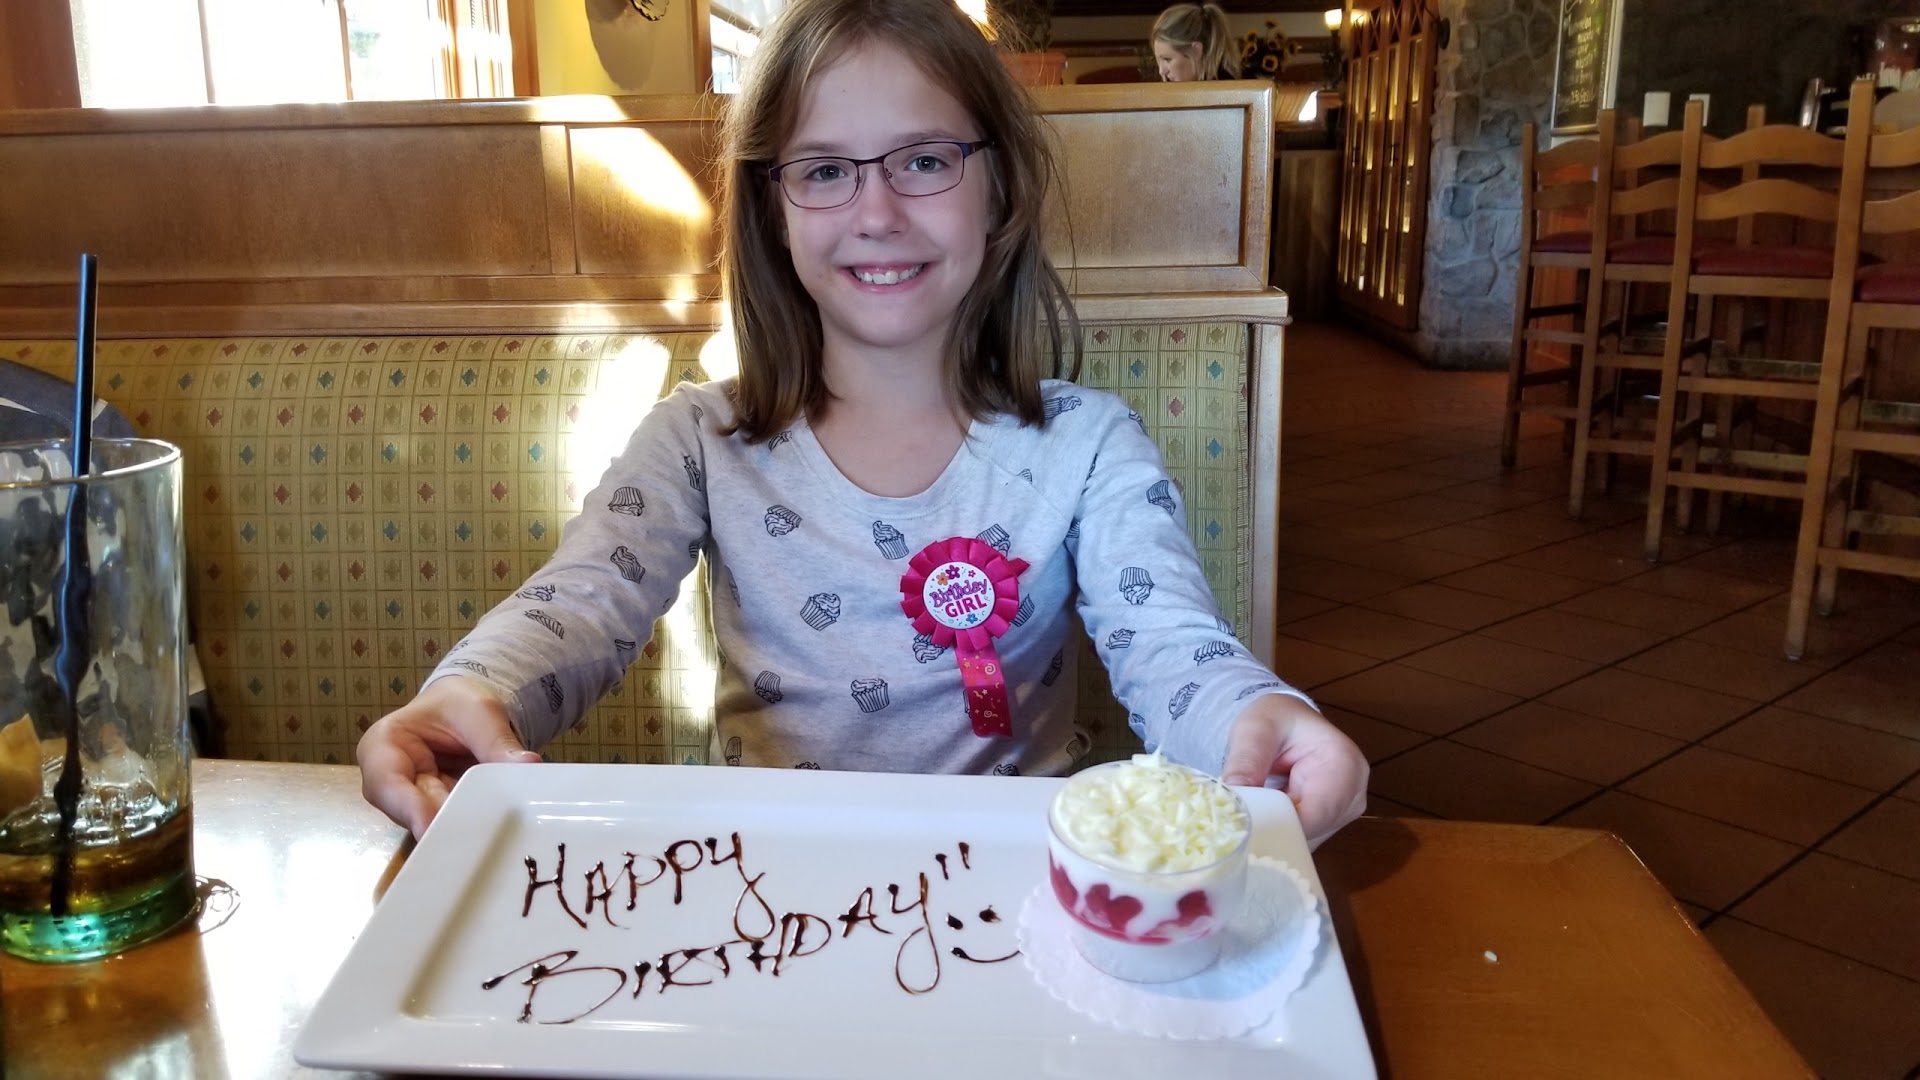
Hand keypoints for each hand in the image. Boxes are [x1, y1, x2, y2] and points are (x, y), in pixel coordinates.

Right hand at [356, 676, 539, 838]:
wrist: (466, 709)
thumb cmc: (459, 704)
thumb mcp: (479, 711)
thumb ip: (497, 740)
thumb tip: (528, 764)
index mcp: (384, 745)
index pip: (385, 781)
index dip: (406, 806)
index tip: (430, 824)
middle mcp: (390, 781)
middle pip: (409, 811)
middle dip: (442, 822)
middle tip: (474, 835)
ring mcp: (414, 801)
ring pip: (433, 823)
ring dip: (461, 827)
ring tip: (490, 832)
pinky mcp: (439, 814)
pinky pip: (455, 824)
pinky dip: (474, 826)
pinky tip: (494, 830)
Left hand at [1221, 694, 1367, 848]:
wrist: (1284, 725)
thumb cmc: (1273, 721)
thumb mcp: (1254, 730)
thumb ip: (1245, 761)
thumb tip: (1232, 796)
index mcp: (1345, 765)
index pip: (1315, 814)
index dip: (1276, 824)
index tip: (1240, 826)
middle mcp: (1352, 796)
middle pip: (1310, 832)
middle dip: (1270, 831)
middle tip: (1232, 826)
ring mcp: (1342, 815)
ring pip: (1302, 842)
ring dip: (1270, 835)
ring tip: (1241, 820)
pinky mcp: (1326, 827)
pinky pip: (1298, 842)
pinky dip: (1274, 836)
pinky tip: (1254, 824)